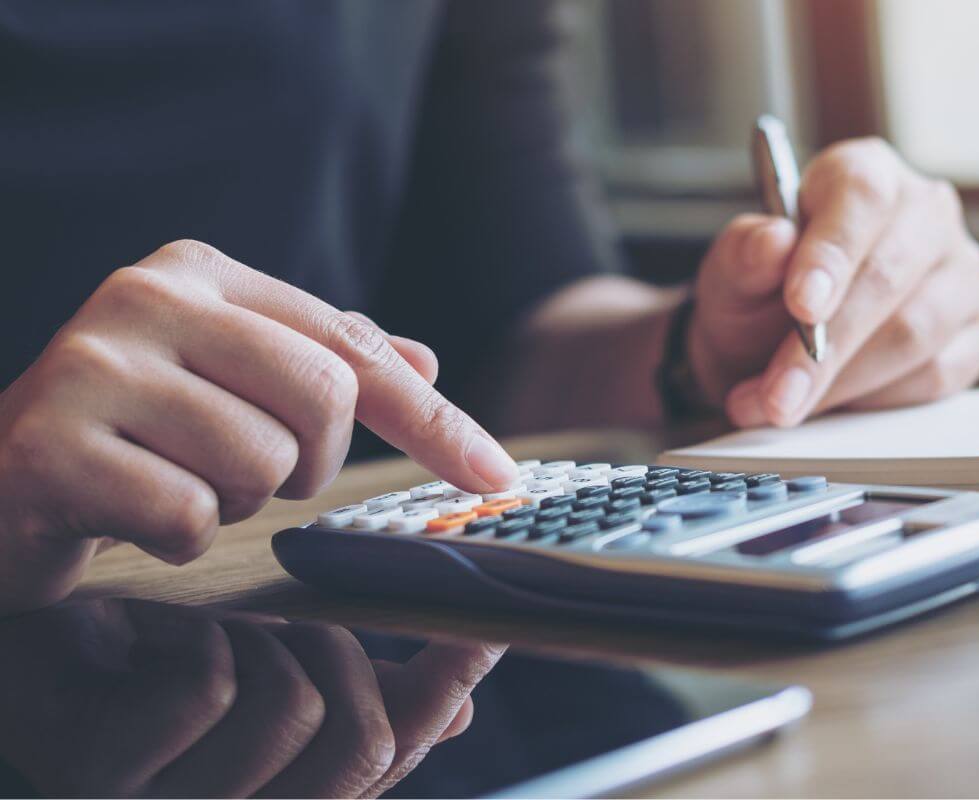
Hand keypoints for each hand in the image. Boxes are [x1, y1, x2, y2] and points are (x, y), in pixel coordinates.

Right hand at [0, 240, 519, 613]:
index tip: (498, 475)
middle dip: (308, 462)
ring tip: (176, 485)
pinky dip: (179, 539)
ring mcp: (91, 365)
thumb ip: (322, 364)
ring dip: (235, 502)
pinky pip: (188, 517)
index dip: (435, 419)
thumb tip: (427, 358)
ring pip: (259, 462)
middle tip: (253, 475)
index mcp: (200, 272)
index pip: (355, 346)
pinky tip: (132, 518)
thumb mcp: (229, 386)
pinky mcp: (50, 445)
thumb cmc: (131, 439)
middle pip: (322, 395)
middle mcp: (144, 296)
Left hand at [0, 599, 503, 797]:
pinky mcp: (101, 774)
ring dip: (262, 640)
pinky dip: (197, 637)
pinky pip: (208, 688)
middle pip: (361, 742)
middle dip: (345, 654)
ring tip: (219, 628)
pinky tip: (161, 633)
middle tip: (306, 613)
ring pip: (292, 708)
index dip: (446, 689)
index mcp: (284, 792)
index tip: (481, 624)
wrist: (28, 640)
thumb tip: (457, 713)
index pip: (397, 751)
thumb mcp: (274, 665)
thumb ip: (364, 689)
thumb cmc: (154, 659)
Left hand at [687, 137, 978, 426]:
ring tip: (782, 406)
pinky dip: (871, 401)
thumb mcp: (731, 275)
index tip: (801, 305)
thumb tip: (772, 241)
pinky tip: (828, 405)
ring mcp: (960, 275)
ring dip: (840, 383)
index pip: (862, 198)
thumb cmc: (756, 298)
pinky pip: (933, 377)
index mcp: (865, 176)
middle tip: (776, 395)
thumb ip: (743, 256)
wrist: (767, 350)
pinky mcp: (973, 338)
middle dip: (823, 347)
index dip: (832, 253)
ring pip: (914, 334)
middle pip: (889, 276)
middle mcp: (926, 215)